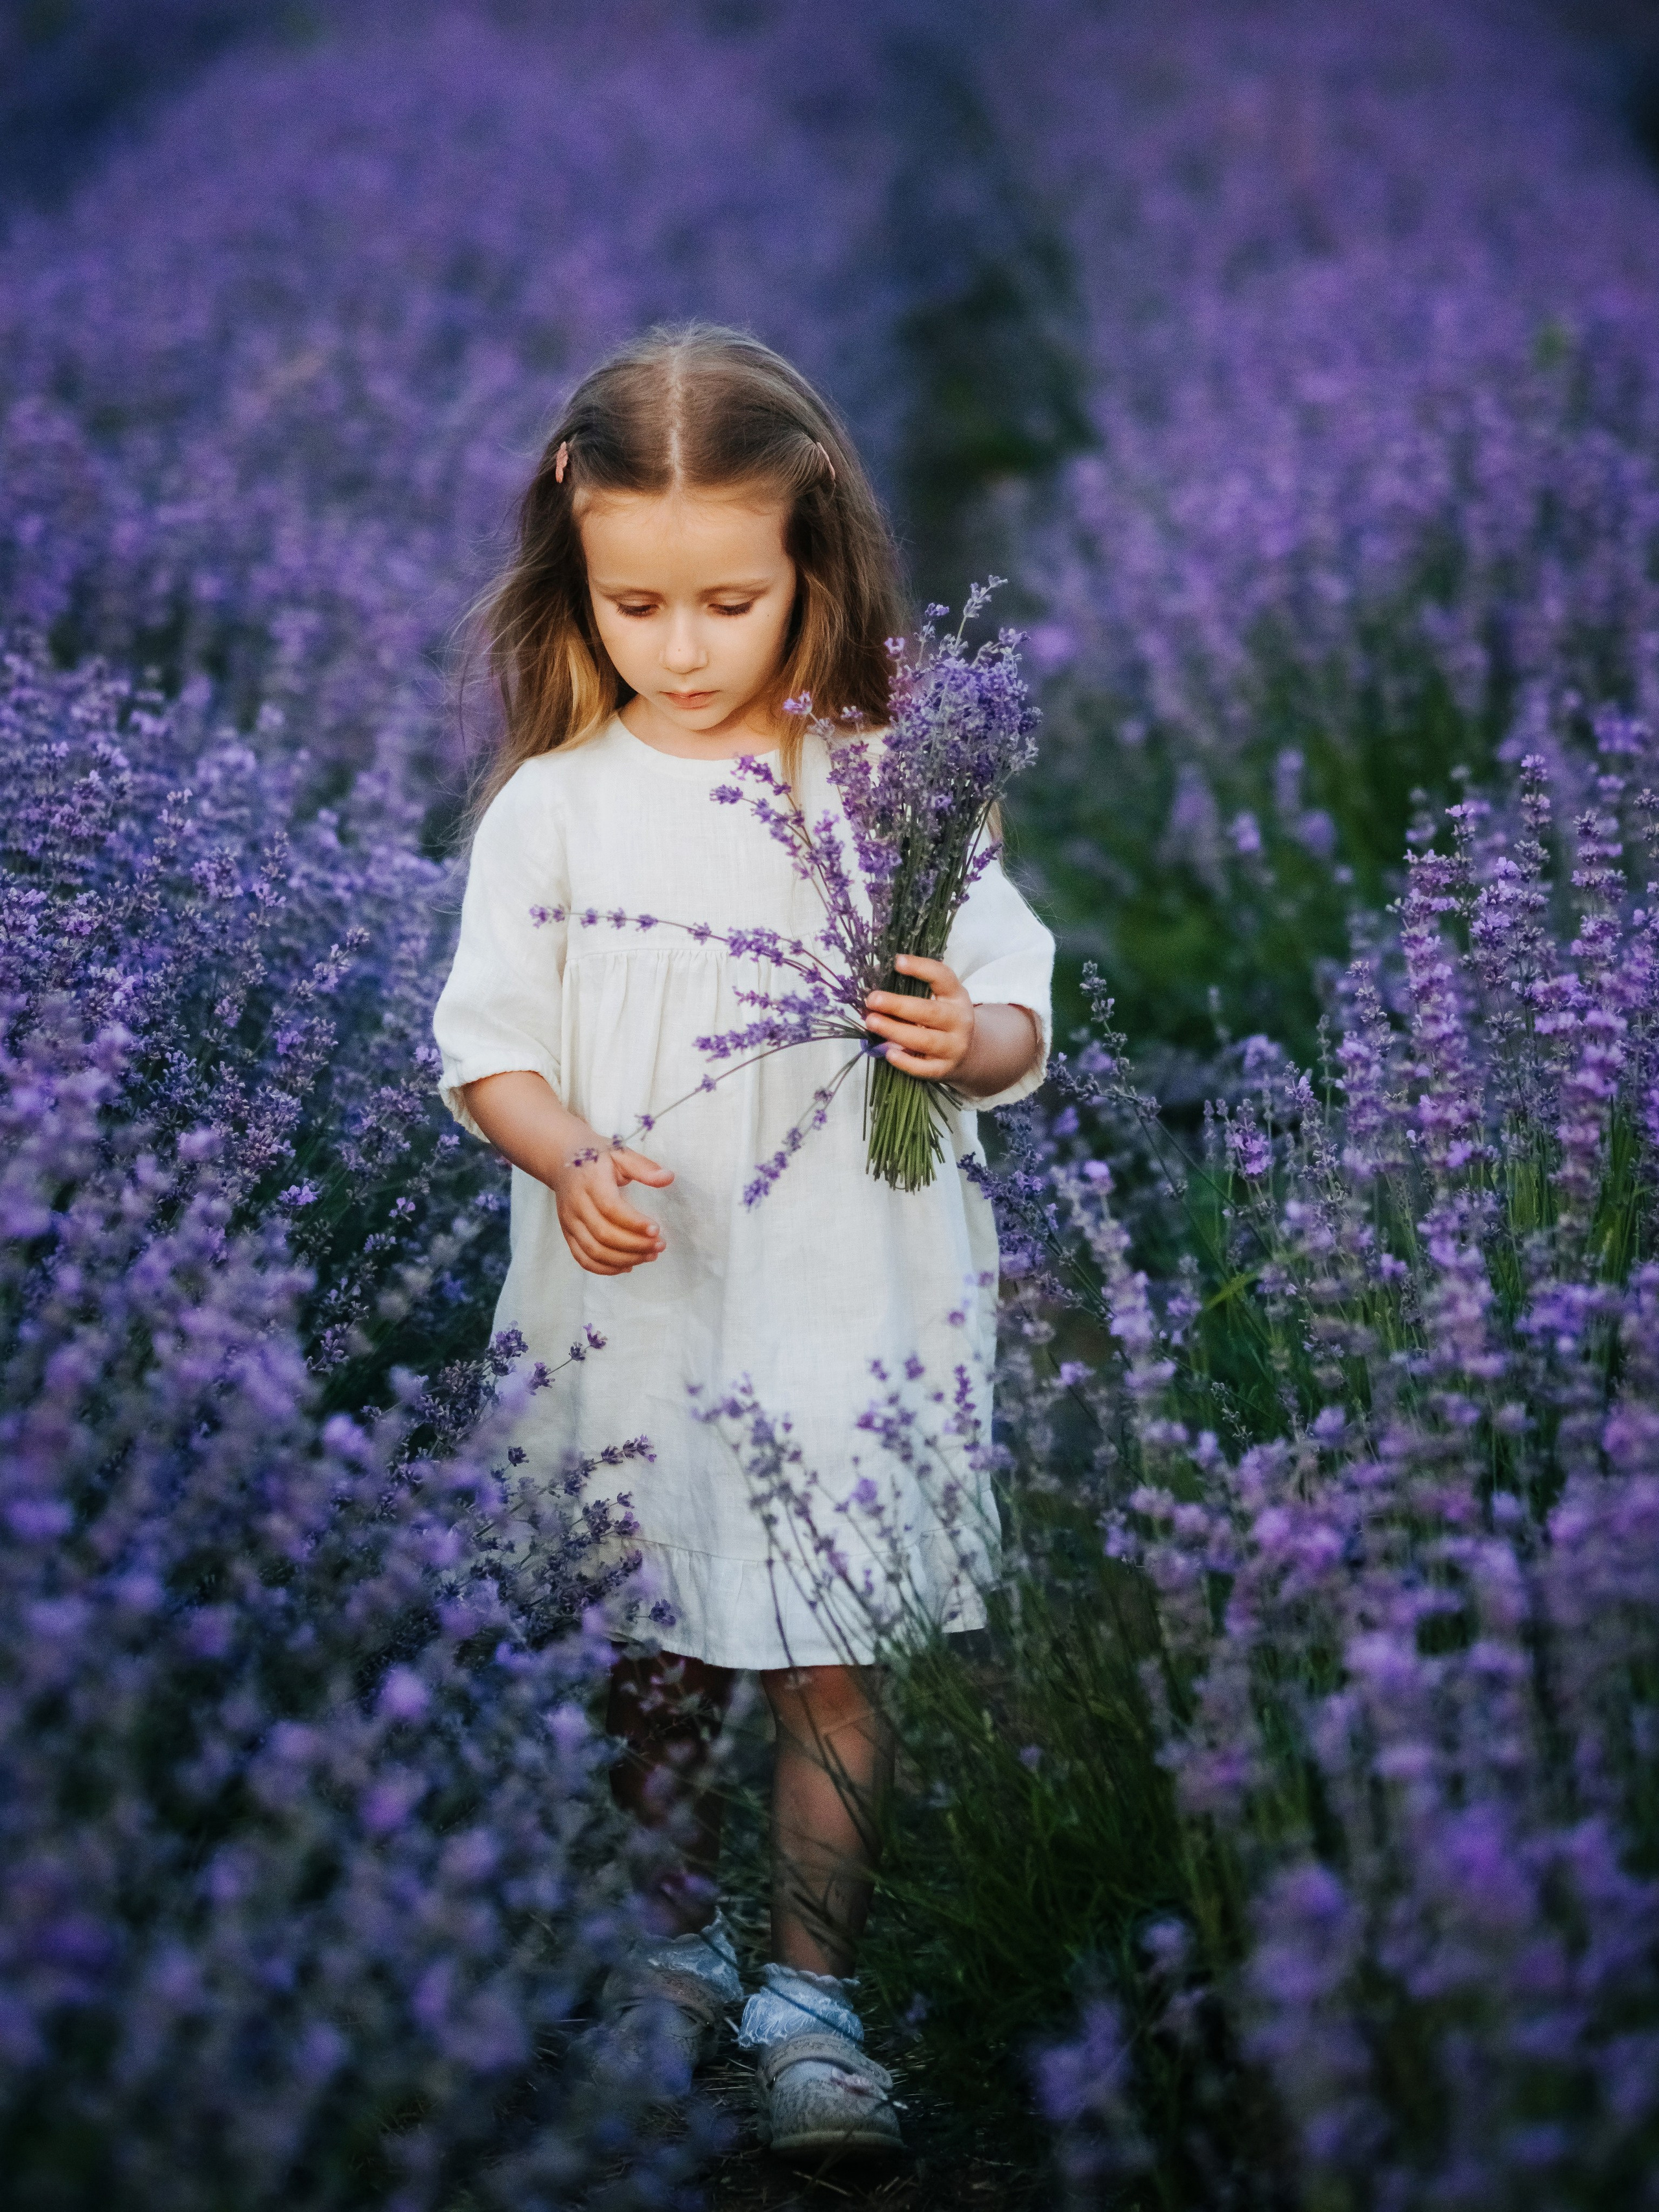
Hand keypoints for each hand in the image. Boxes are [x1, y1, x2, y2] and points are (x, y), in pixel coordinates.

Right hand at [549, 1142, 672, 1275]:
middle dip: (635, 1245)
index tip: (657, 1230)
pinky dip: (605, 1268)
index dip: (634, 1223)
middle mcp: (576, 1205)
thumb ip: (644, 1167)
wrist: (562, 1159)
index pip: (611, 1209)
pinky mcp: (567, 1233)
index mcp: (590, 1183)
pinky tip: (628, 1265)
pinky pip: (583, 1258)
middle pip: (603, 1235)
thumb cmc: (597, 1157)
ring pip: (594, 1251)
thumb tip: (669, 1178)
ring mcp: (569, 1222)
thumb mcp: (621, 1154)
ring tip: (649, 1256)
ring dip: (624, 1259)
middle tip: (660, 1246)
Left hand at [864, 956, 974, 1081]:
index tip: (897, 962)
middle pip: (929, 1012)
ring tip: (871, 1022)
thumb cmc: (942, 1019)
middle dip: (897, 1005)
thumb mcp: (939, 999)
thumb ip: (914, 991)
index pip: (943, 977)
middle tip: (872, 999)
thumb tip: (876, 985)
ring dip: (895, 1031)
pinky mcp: (945, 1069)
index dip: (921, 968)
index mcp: (956, 996)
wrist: (967, 1052)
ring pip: (924, 1040)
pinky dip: (906, 1061)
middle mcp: (959, 1021)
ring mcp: (954, 1046)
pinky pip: (924, 1068)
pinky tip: (889, 1053)